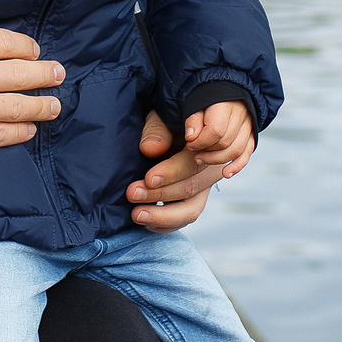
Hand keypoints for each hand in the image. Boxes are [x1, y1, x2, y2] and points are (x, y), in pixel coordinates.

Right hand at [0, 20, 63, 151]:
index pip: (7, 42)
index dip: (26, 46)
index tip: (35, 51)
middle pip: (20, 73)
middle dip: (44, 74)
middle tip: (59, 73)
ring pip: (18, 106)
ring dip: (41, 106)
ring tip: (55, 106)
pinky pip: (3, 135)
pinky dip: (20, 132)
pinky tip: (29, 130)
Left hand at [127, 110, 224, 230]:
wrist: (175, 130)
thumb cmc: (166, 122)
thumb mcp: (161, 117)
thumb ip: (157, 131)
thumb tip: (149, 149)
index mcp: (206, 145)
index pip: (192, 164)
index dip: (171, 173)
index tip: (148, 178)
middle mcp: (210, 169)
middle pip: (191, 189)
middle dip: (158, 195)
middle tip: (132, 193)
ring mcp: (203, 187)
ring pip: (191, 210)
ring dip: (162, 216)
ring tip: (136, 214)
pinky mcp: (193, 200)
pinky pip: (184, 219)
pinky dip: (165, 224)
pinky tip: (145, 221)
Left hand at [183, 100, 255, 175]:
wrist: (223, 90)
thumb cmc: (206, 97)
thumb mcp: (194, 103)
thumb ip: (192, 120)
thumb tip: (191, 137)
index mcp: (225, 105)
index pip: (216, 131)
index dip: (200, 142)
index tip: (189, 144)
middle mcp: (241, 115)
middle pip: (226, 143)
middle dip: (207, 152)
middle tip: (194, 152)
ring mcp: (249, 125)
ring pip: (237, 150)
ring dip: (218, 160)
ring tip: (201, 159)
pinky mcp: (251, 134)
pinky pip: (247, 153)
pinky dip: (237, 165)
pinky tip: (226, 173)